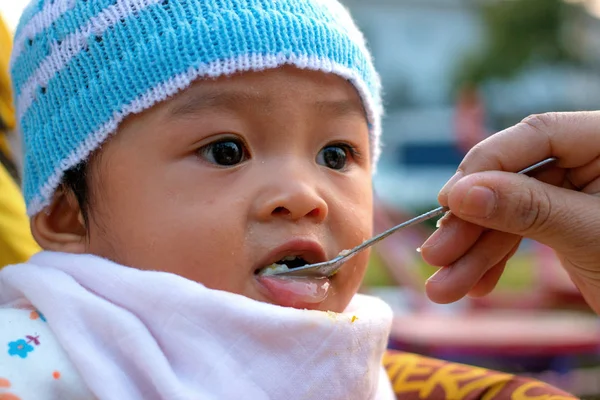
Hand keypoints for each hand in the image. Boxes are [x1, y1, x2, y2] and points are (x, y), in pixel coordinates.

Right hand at [419, 111, 599, 313]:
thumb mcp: (589, 235)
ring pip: (509, 213)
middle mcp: (590, 160)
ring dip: (473, 254)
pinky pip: (519, 234)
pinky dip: (494, 262)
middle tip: (434, 255)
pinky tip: (475, 286)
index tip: (448, 199)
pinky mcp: (563, 223)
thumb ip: (525, 208)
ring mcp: (573, 193)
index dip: (486, 164)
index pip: (537, 133)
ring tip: (444, 289)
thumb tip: (460, 193)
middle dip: (471, 225)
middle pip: (513, 179)